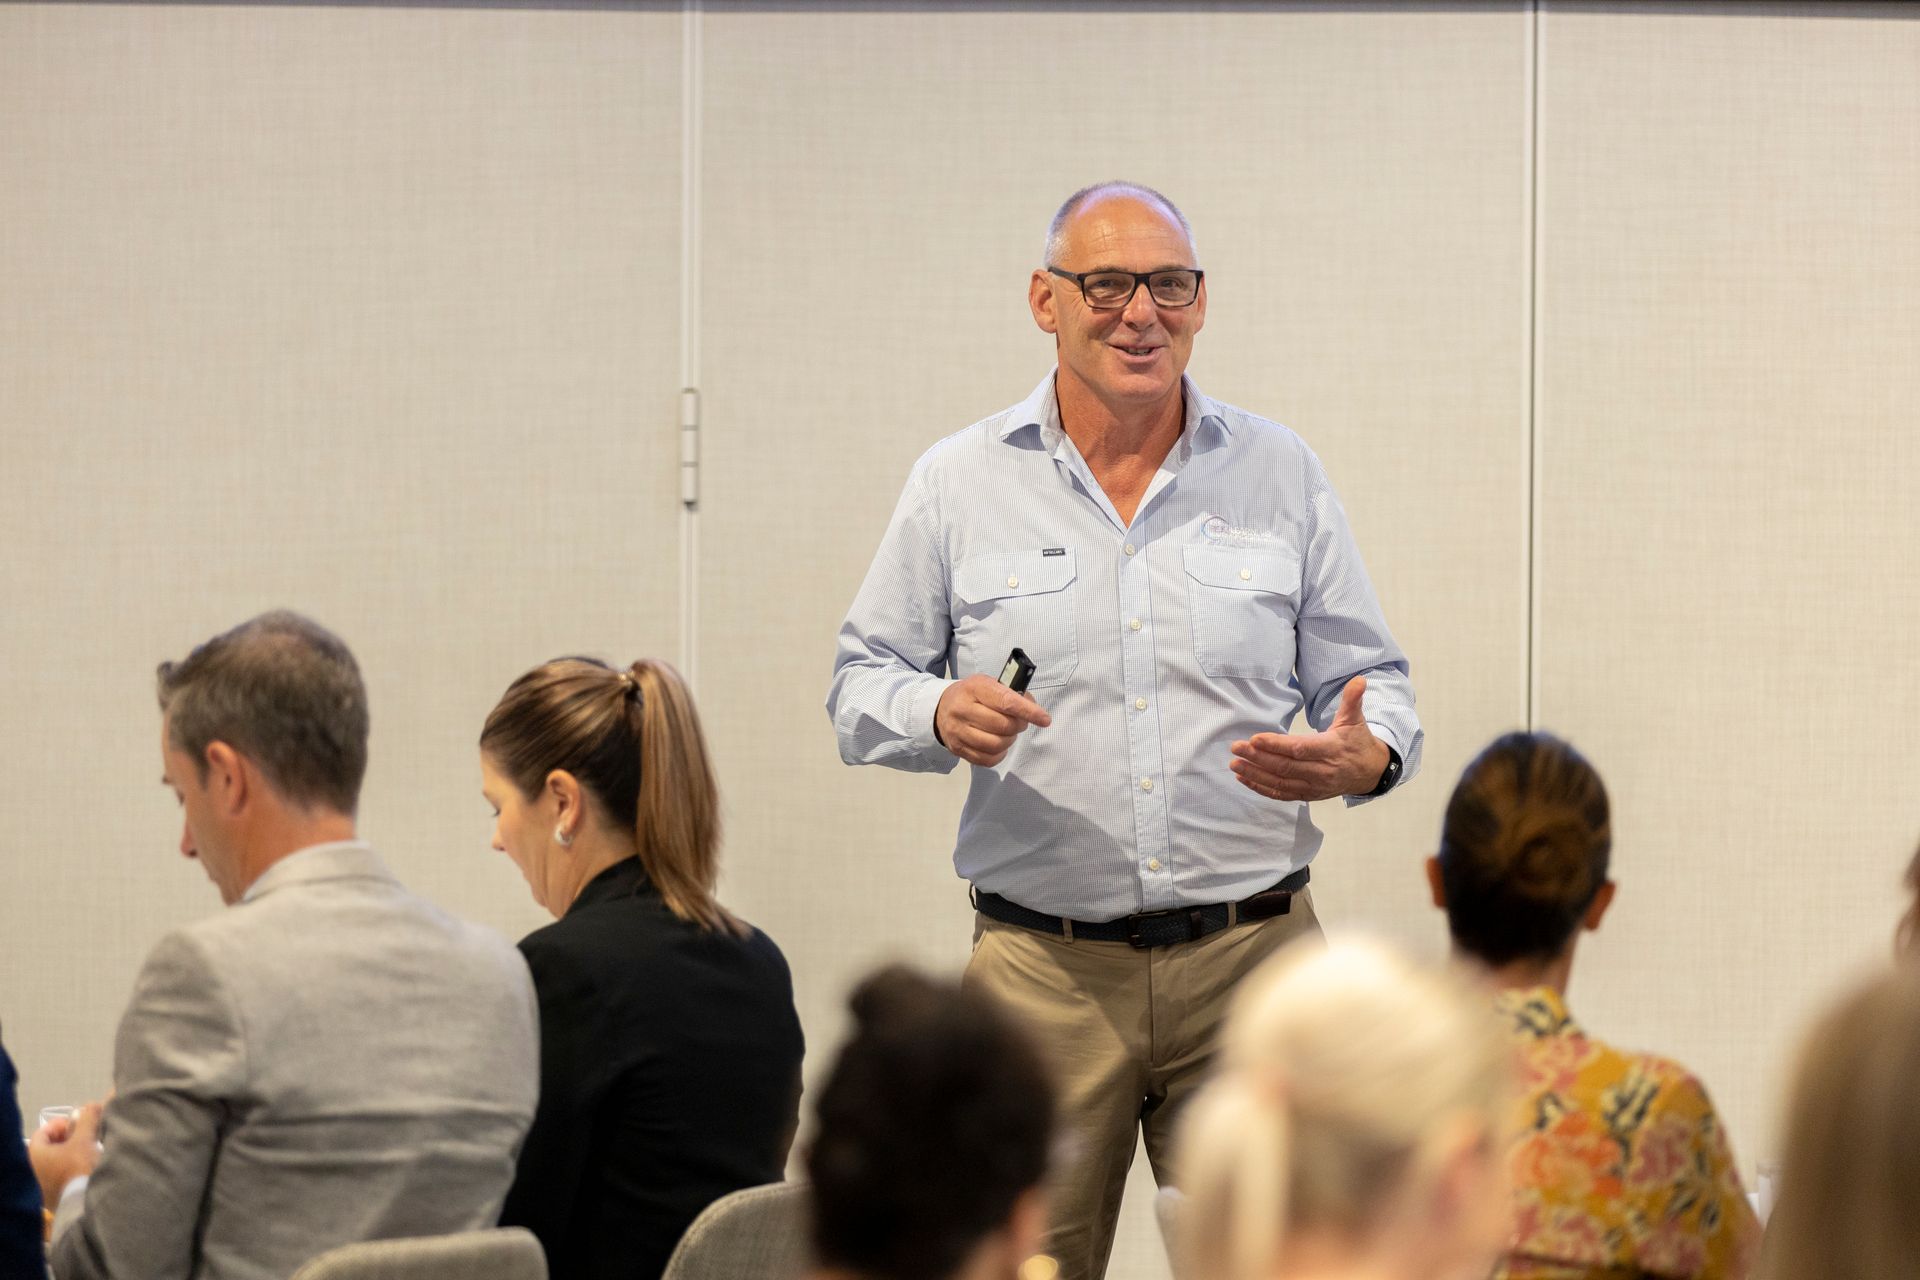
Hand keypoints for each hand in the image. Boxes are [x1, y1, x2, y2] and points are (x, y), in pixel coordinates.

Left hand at [29, 1100, 102, 1208]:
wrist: (83, 1202)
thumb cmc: (78, 1167)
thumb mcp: (85, 1139)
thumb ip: (87, 1119)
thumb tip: (92, 1104)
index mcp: (34, 1154)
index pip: (44, 1131)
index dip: (63, 1123)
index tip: (80, 1124)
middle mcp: (32, 1170)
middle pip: (49, 1147)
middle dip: (68, 1138)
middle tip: (86, 1136)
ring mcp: (40, 1187)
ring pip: (54, 1163)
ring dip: (70, 1154)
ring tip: (89, 1152)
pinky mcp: (51, 1199)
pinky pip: (58, 1177)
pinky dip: (69, 1170)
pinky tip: (85, 1170)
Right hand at [934, 675, 1052, 766]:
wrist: (941, 708)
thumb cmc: (973, 695)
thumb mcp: (989, 684)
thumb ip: (1012, 694)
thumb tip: (1033, 709)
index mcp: (974, 688)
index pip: (1006, 701)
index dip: (1028, 712)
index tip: (1045, 719)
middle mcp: (963, 709)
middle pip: (1003, 726)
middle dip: (1019, 726)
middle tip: (1019, 722)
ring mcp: (958, 731)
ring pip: (996, 744)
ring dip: (1009, 740)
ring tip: (1008, 733)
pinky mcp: (957, 748)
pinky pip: (987, 759)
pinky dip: (1000, 754)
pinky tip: (999, 745)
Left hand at [1229, 675, 1390, 802]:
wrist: (1370, 773)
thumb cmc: (1358, 742)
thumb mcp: (1355, 719)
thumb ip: (1353, 699)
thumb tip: (1359, 679)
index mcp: (1331, 749)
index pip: (1300, 748)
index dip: (1276, 745)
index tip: (1255, 738)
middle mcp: (1322, 771)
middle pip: (1285, 766)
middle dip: (1258, 758)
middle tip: (1236, 748)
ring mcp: (1314, 786)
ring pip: (1280, 782)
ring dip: (1255, 774)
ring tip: (1234, 764)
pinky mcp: (1308, 794)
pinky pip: (1282, 794)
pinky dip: (1261, 788)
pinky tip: (1244, 778)